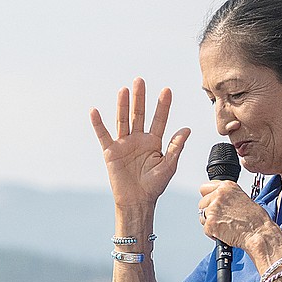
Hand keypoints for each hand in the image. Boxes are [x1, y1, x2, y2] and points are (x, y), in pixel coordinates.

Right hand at [90, 78, 190, 207]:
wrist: (137, 201)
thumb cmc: (154, 185)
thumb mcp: (169, 166)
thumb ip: (176, 147)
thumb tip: (187, 129)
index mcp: (154, 142)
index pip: (159, 119)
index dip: (163, 106)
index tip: (167, 90)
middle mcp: (138, 139)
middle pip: (139, 114)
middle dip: (140, 98)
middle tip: (140, 80)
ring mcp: (124, 144)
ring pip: (123, 120)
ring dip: (123, 105)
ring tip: (124, 90)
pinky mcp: (111, 152)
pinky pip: (103, 135)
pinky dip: (98, 124)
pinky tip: (94, 111)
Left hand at [198, 179, 274, 251]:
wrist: (259, 234)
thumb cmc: (256, 219)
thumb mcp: (243, 198)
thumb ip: (228, 196)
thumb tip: (219, 200)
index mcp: (227, 186)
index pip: (205, 188)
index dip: (209, 197)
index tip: (212, 203)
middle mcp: (218, 195)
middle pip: (202, 203)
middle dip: (209, 212)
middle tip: (222, 218)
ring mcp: (213, 209)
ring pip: (202, 217)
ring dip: (211, 223)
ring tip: (226, 226)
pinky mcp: (210, 223)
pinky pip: (206, 229)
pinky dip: (213, 233)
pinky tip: (225, 233)